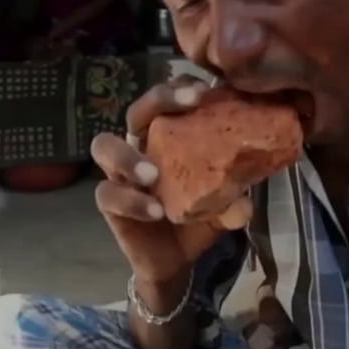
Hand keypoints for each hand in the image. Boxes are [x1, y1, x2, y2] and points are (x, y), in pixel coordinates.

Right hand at [90, 77, 252, 283]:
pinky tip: (155, 211)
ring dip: (128, 155)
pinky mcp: (109, 201)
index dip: (182, 88)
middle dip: (159, 99)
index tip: (207, 90)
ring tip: (153, 175)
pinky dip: (131, 201)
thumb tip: (244, 205)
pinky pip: (108, 193)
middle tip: (190, 103)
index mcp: (169, 138)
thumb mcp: (224, 209)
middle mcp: (141, 146)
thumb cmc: (198, 218)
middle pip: (137, 110)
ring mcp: (120, 172)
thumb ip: (234, 202)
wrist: (176, 260)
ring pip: (104, 145)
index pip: (169, 100)